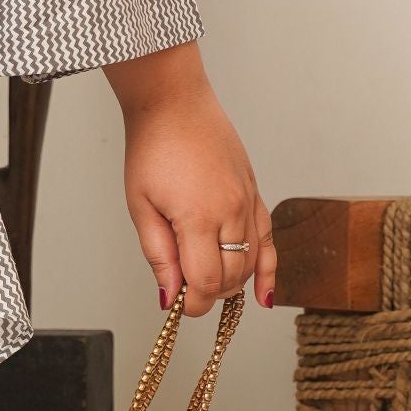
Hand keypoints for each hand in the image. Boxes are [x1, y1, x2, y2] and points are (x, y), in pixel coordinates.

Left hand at [102, 42, 274, 311]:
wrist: (174, 103)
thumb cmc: (153, 147)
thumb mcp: (141, 206)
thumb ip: (158, 254)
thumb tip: (169, 294)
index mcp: (199, 217)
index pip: (205, 282)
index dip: (192, 303)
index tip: (177, 306)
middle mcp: (232, 212)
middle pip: (231, 277)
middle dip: (208, 294)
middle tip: (185, 293)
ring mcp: (248, 202)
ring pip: (251, 262)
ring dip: (232, 283)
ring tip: (209, 288)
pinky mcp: (255, 193)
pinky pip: (268, 239)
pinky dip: (267, 269)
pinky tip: (263, 294)